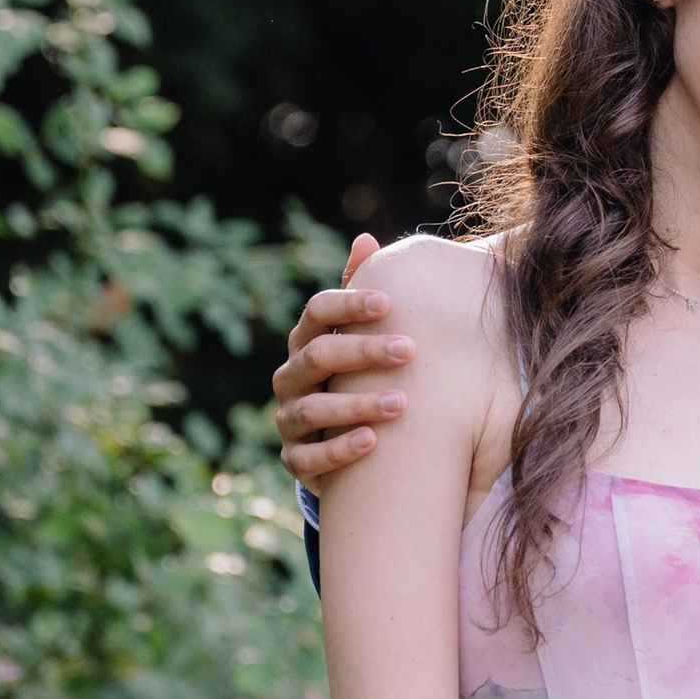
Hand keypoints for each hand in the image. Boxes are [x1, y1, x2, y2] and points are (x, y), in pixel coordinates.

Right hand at [271, 232, 417, 486]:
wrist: (340, 438)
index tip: (390, 302)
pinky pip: (307, 459)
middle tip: (410, 350)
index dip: (349, 305)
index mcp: (307, 340)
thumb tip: (365, 239)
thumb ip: (361, 292)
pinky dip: (338, 450)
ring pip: (313, 409)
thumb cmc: (357, 375)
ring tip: (401, 404)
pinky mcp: (295, 459)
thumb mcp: (359, 335)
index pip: (317, 312)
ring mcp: (289, 419)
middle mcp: (291, 376)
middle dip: (364, 351)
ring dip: (358, 404)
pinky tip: (372, 442)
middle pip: (318, 356)